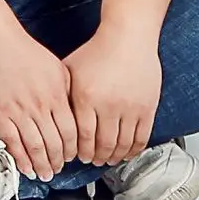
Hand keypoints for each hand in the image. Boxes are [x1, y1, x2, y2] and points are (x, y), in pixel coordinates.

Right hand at [0, 30, 78, 183]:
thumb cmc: (26, 51)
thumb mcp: (58, 69)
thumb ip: (68, 92)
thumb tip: (75, 113)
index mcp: (56, 96)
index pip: (71, 133)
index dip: (73, 149)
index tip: (72, 157)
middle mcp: (39, 106)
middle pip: (54, 144)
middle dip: (58, 162)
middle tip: (58, 169)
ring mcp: (18, 110)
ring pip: (34, 147)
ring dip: (40, 164)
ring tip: (43, 173)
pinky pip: (12, 141)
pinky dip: (19, 157)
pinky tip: (24, 166)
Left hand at [64, 28, 162, 166]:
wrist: (128, 38)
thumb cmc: (97, 51)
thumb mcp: (70, 70)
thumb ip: (62, 94)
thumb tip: (51, 116)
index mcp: (85, 97)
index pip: (81, 137)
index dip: (79, 151)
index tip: (76, 156)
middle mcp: (108, 105)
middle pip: (102, 145)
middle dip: (96, 158)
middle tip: (92, 161)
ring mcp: (130, 108)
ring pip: (122, 145)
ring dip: (114, 157)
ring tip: (108, 159)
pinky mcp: (147, 108)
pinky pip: (141, 138)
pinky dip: (133, 150)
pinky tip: (126, 153)